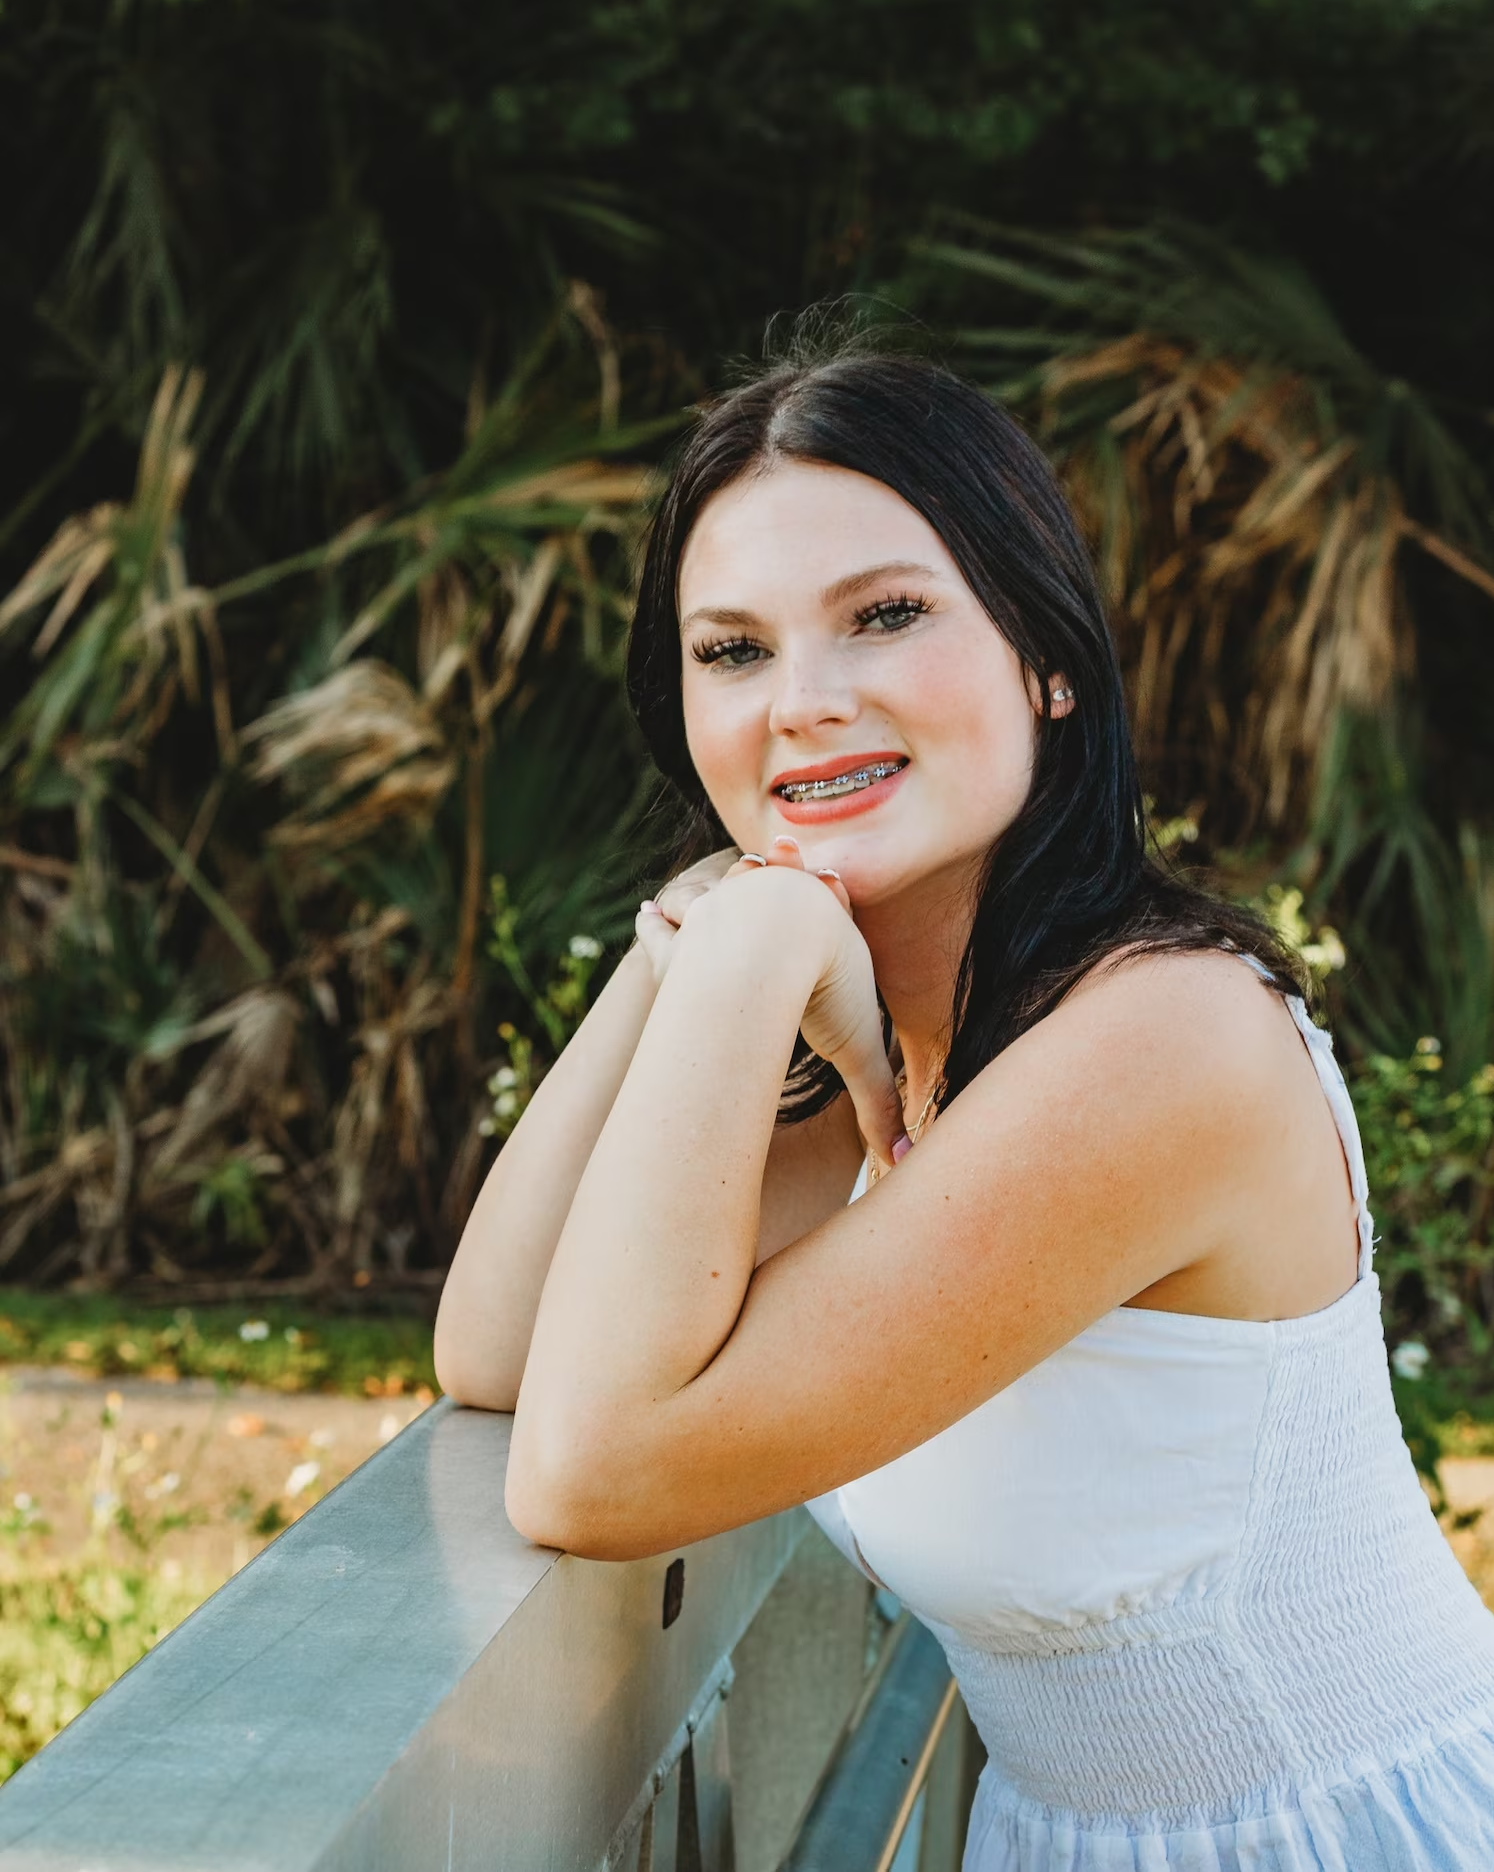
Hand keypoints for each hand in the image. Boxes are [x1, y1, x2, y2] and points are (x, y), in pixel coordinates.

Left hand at [644, 838, 906, 1166]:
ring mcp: (730, 907)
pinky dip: (660, 922)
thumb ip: (876, 1106)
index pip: (832, 902)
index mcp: (826, 923)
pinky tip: (648, 915)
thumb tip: (904, 1158)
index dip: (832, 896)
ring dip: (715, 890)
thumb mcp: (860, 1051)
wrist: (778, 939)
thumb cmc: (827, 989)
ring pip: (720, 893)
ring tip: (697, 895)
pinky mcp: (689, 927)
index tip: (833, 881)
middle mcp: (778, 901)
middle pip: (779, 883)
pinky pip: (670, 922)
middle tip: (780, 856)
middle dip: (781, 871)